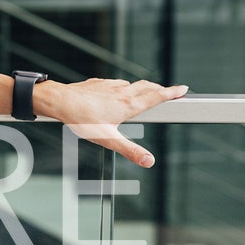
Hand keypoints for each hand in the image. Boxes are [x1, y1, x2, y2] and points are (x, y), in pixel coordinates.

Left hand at [36, 77, 188, 168]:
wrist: (61, 101)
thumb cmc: (82, 119)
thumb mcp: (108, 140)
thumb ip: (130, 150)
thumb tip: (149, 161)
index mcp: (129, 105)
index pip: (156, 97)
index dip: (171, 93)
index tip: (184, 89)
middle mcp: (122, 92)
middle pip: (147, 87)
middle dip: (160, 89)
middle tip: (169, 91)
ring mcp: (110, 86)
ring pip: (132, 84)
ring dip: (142, 87)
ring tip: (146, 92)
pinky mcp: (98, 83)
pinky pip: (115, 83)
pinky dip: (123, 86)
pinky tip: (118, 91)